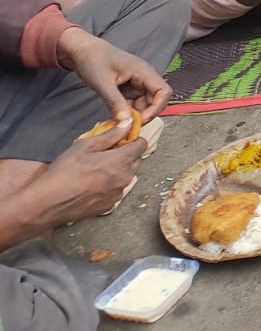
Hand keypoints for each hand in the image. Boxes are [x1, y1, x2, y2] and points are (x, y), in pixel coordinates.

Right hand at [23, 125, 144, 230]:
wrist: (47, 203)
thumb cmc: (64, 172)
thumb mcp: (85, 146)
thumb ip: (110, 135)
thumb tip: (127, 124)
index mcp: (121, 161)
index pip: (142, 145)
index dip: (132, 139)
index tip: (121, 139)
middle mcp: (125, 178)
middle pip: (136, 161)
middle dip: (125, 155)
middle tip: (105, 154)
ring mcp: (118, 194)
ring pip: (126, 176)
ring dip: (117, 171)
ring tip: (95, 170)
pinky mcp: (109, 206)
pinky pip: (116, 191)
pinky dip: (109, 186)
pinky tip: (92, 184)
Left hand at [56, 26, 170, 122]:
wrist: (82, 50)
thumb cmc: (93, 61)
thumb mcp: (103, 83)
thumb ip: (115, 102)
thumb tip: (126, 123)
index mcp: (144, 72)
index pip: (163, 92)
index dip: (156, 108)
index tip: (140, 121)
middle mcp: (144, 77)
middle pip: (156, 100)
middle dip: (146, 114)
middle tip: (129, 126)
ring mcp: (137, 83)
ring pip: (145, 103)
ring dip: (136, 115)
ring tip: (120, 124)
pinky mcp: (128, 88)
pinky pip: (134, 103)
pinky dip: (127, 112)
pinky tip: (117, 119)